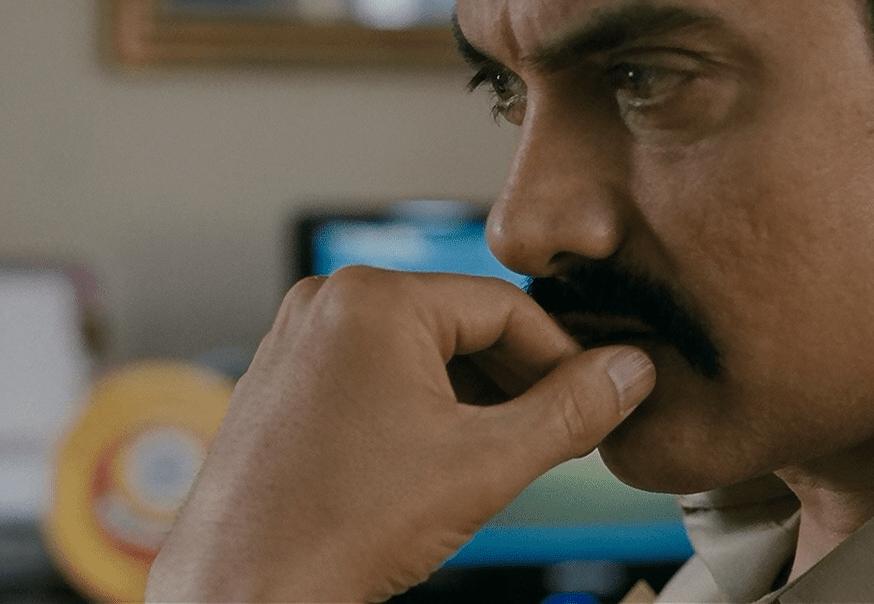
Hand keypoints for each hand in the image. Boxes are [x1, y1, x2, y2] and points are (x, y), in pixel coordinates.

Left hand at [145, 267, 655, 602]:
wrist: (246, 587)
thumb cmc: (336, 527)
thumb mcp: (485, 466)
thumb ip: (571, 412)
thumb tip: (628, 373)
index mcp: (374, 299)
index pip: (505, 307)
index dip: (562, 360)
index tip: (595, 403)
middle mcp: (325, 303)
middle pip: (459, 326)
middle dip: (513, 383)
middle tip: (556, 438)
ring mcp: (296, 342)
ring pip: (416, 354)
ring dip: (467, 401)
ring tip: (493, 462)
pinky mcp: (281, 383)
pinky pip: (371, 376)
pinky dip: (415, 412)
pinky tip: (432, 467)